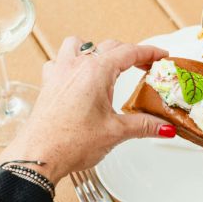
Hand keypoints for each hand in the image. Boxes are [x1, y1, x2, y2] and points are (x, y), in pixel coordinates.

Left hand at [0, 37, 174, 183]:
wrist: (38, 156)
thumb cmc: (69, 142)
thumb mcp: (116, 132)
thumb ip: (144, 125)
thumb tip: (164, 127)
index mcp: (96, 71)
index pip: (130, 52)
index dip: (149, 52)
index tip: (161, 55)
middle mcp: (77, 66)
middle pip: (110, 47)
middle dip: (130, 54)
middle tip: (145, 65)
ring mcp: (60, 72)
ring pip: (80, 44)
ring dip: (97, 50)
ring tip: (109, 64)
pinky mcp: (49, 84)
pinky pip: (60, 61)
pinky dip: (73, 62)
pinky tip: (78, 76)